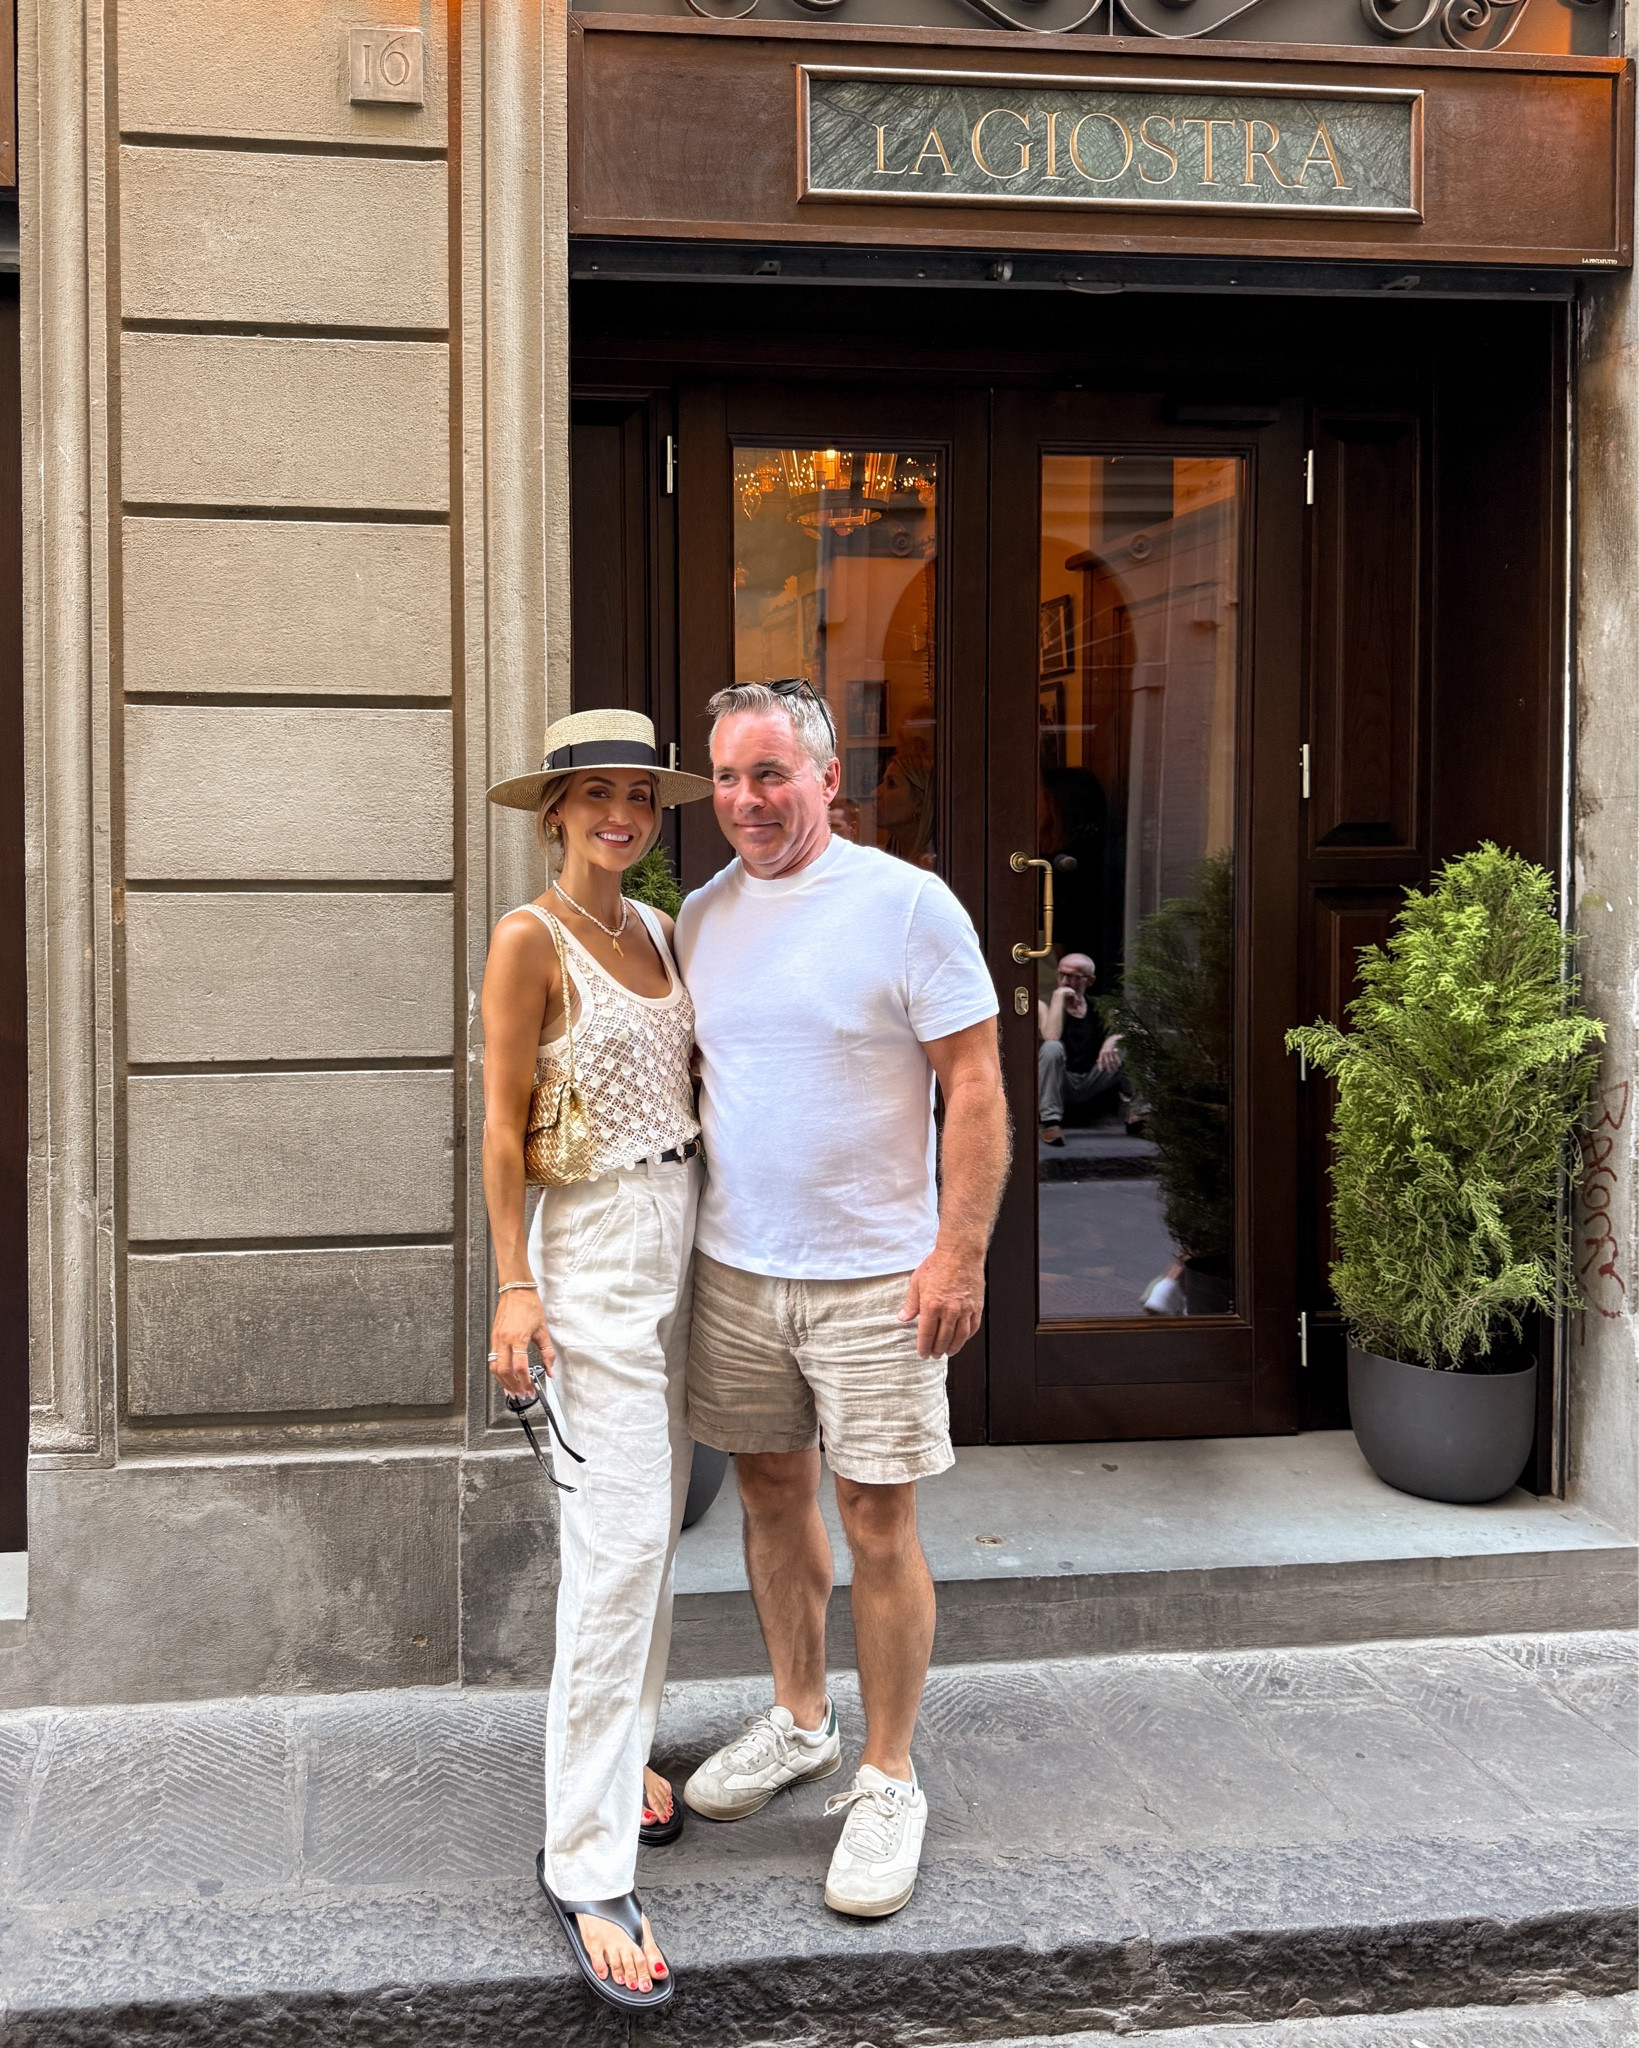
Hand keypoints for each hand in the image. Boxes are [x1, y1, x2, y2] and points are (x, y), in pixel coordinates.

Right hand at [489, 1284, 553, 1398]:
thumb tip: (550, 1370)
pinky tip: (505, 1377)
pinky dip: (498, 1372)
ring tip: (512, 1391)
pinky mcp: (493, 1338)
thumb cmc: (529, 1305)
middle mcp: (504, 1340)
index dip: (525, 1381)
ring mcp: (496, 1339)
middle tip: (521, 1394)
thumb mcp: (542, 1329)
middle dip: (513, 1386)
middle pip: (504, 1371)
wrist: (516, 1290)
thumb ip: (547, 1352)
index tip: (531, 1389)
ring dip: (503, 1382)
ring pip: (495, 1368)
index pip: (520, 1367)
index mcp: (518, 1338)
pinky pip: (493, 1360)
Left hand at [898, 1241, 985, 1360]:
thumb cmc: (938, 1264)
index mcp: (931, 1305)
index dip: (924, 1347)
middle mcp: (949, 1310)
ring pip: (959, 1337)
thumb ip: (911, 1303)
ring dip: (953, 1347)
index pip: (927, 1334)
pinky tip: (962, 1339)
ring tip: (948, 1352)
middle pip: (943, 1339)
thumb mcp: (917, 1281)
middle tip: (934, 1355)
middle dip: (937, 1350)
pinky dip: (967, 1336)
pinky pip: (972, 1327)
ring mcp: (964, 1309)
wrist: (960, 1252)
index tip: (922, 1353)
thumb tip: (903, 1318)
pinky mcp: (976, 1306)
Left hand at [1095, 1032, 1122, 1075]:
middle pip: (1107, 1062)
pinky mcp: (1115, 1051)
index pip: (1100, 1060)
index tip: (1100, 1071)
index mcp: (1101, 1052)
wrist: (1112, 1038)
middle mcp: (1105, 1052)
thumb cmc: (1107, 1045)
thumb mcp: (1102, 1049)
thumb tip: (1096, 1061)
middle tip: (1110, 1072)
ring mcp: (1110, 1051)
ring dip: (1114, 1066)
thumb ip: (1101, 1055)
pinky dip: (1118, 1062)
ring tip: (1116, 1070)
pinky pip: (1116, 1058)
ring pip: (1112, 1061)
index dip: (1100, 1066)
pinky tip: (1119, 1065)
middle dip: (1108, 1068)